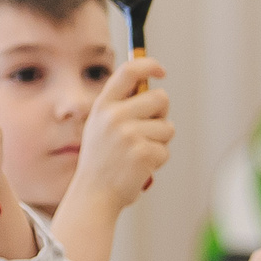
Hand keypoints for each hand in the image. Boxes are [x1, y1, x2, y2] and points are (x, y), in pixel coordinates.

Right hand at [67, 56, 172, 218]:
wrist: (93, 195)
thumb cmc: (102, 160)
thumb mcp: (100, 126)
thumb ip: (121, 105)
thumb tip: (149, 83)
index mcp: (103, 106)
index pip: (128, 72)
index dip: (148, 65)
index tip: (161, 71)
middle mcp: (114, 116)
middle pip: (160, 98)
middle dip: (161, 114)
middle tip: (147, 131)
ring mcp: (129, 134)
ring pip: (167, 127)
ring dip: (159, 141)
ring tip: (137, 154)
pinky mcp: (143, 152)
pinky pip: (165, 149)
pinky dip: (157, 160)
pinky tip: (139, 168)